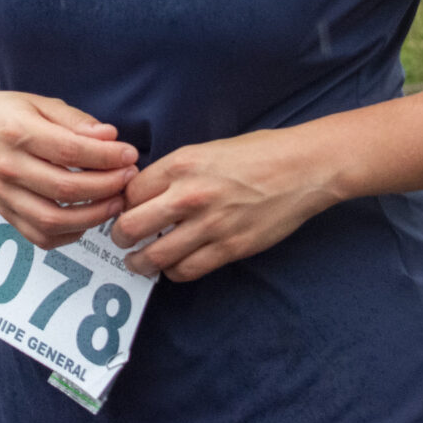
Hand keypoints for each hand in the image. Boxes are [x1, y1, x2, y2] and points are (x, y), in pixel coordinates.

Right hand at [0, 86, 137, 248]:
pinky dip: (69, 234)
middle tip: (128, 178)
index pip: (70, 150)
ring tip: (115, 202)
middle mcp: (7, 167)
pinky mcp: (4, 213)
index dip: (106, 156)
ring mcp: (4, 195)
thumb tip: (111, 138)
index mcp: (17, 132)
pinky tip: (88, 219)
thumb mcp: (41, 104)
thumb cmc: (8, 113)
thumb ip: (76, 121)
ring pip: (53, 220)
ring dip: (92, 216)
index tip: (129, 155)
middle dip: (106, 186)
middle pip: (65, 187)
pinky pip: (40, 236)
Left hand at [110, 127, 341, 281]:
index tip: (124, 209)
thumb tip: (148, 192)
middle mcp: (189, 195)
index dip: (122, 203)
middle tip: (122, 239)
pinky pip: (186, 270)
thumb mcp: (206, 150)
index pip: (130, 191)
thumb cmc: (258, 153)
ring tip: (138, 261)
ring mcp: (209, 225)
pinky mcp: (229, 248)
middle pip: (131, 226)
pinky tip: (174, 265)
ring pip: (154, 256)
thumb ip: (176, 172)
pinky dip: (173, 272)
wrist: (302, 169)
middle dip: (120, 236)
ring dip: (140, 262)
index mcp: (181, 164)